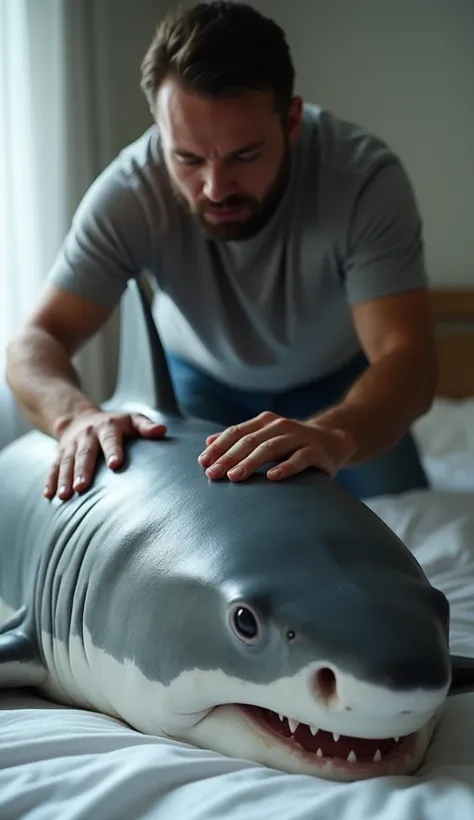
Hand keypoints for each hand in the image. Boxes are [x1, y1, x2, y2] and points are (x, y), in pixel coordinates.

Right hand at [44, 410, 166, 499]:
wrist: (78, 417)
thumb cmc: (115, 424)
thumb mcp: (131, 419)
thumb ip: (146, 426)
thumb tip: (162, 431)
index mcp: (107, 427)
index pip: (110, 439)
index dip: (113, 450)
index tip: (115, 464)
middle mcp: (87, 435)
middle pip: (84, 453)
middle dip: (83, 470)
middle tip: (81, 487)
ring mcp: (71, 445)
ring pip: (67, 462)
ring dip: (64, 478)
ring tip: (64, 496)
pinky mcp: (60, 454)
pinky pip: (54, 467)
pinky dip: (50, 481)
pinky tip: (49, 495)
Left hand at [197, 411, 353, 481]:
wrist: (333, 439)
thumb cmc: (291, 443)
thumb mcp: (265, 438)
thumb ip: (239, 439)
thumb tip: (208, 443)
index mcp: (265, 422)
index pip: (237, 433)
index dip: (219, 447)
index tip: (203, 463)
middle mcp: (280, 426)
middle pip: (250, 441)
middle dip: (229, 457)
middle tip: (213, 473)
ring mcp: (299, 437)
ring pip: (271, 448)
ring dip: (251, 462)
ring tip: (235, 476)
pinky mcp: (316, 451)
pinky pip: (300, 459)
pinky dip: (286, 467)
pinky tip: (273, 477)